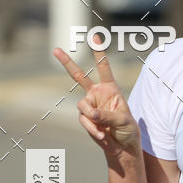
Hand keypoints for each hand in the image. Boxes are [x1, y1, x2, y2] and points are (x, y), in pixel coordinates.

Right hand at [53, 37, 139, 154]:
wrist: (122, 146)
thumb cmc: (127, 129)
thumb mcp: (123, 120)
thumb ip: (107, 115)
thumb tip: (92, 114)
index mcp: (110, 89)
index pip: (104, 68)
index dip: (99, 52)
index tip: (95, 36)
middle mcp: (98, 94)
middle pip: (79, 76)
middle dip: (67, 63)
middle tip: (55, 50)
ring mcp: (89, 106)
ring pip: (82, 106)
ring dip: (92, 118)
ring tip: (103, 128)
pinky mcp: (85, 118)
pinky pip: (84, 120)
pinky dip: (92, 128)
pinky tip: (101, 134)